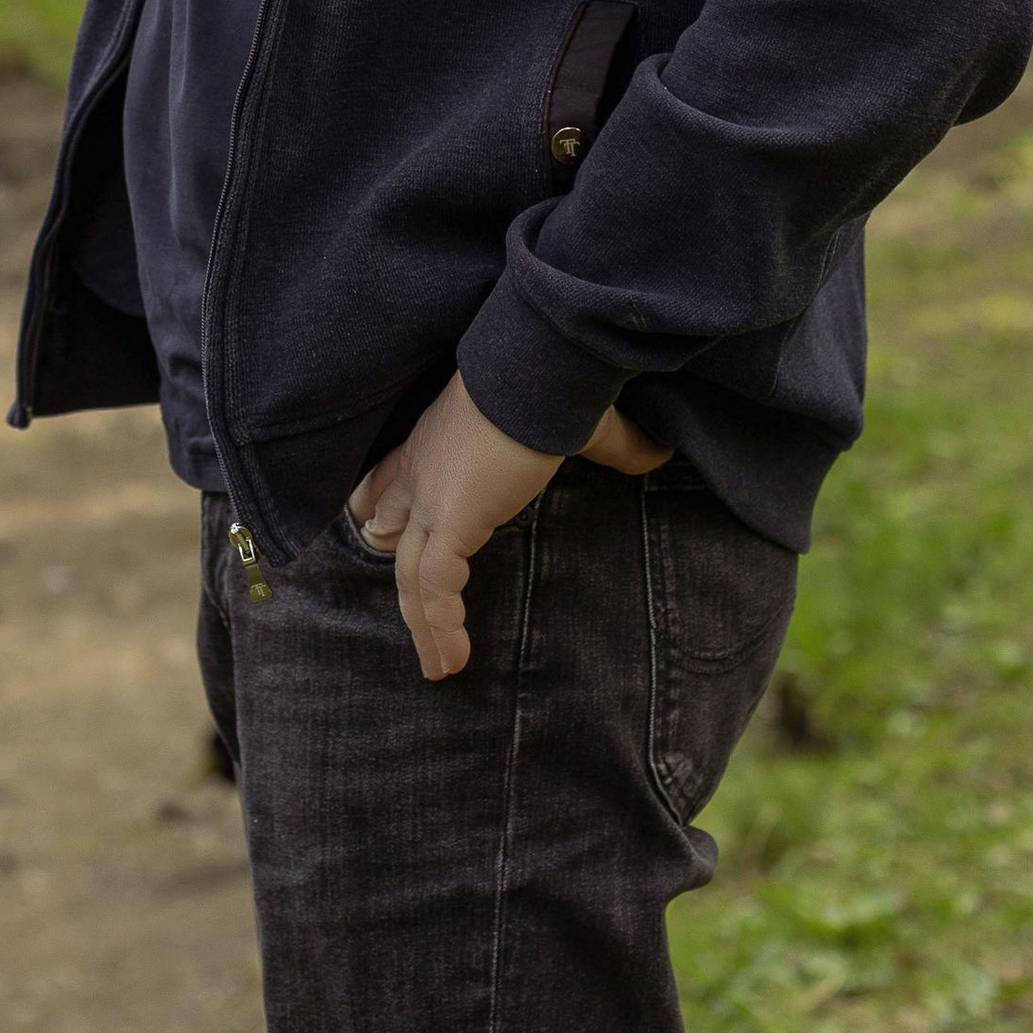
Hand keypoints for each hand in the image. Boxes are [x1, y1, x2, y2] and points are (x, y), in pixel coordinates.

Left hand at [351, 377, 673, 681]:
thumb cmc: (557, 379)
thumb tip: (656, 452)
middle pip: (394, 532)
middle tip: (415, 620)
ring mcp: (433, 497)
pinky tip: (452, 658)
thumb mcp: (579, 417)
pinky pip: (434, 586)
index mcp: (442, 438)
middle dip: (404, 578)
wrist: (539, 365)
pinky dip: (440, 624)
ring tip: (439, 667)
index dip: (385, 506)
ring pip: (411, 574)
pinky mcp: (450, 520)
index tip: (377, 529)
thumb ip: (612, 443)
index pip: (397, 478)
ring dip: (423, 624)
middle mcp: (426, 468)